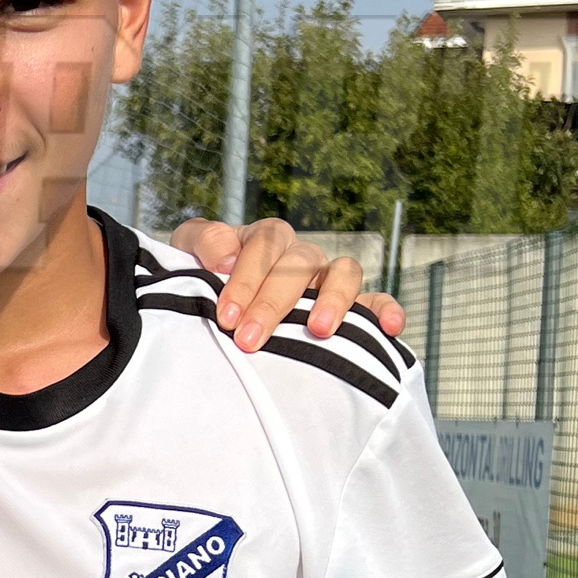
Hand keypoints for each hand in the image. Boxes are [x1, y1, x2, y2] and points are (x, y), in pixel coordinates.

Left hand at [169, 217, 406, 352]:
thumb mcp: (187, 251)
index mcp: (265, 238)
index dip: (244, 281)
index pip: (262, 247)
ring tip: (319, 330)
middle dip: (273, 303)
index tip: (226, 317)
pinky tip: (390, 328)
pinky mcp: (351, 304)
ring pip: (343, 273)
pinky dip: (386, 310)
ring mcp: (327, 278)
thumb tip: (227, 259)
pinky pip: (377, 301)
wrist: (213, 301)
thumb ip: (203, 242)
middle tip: (249, 339)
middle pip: (299, 264)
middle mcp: (300, 255)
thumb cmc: (201, 275)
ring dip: (333, 300)